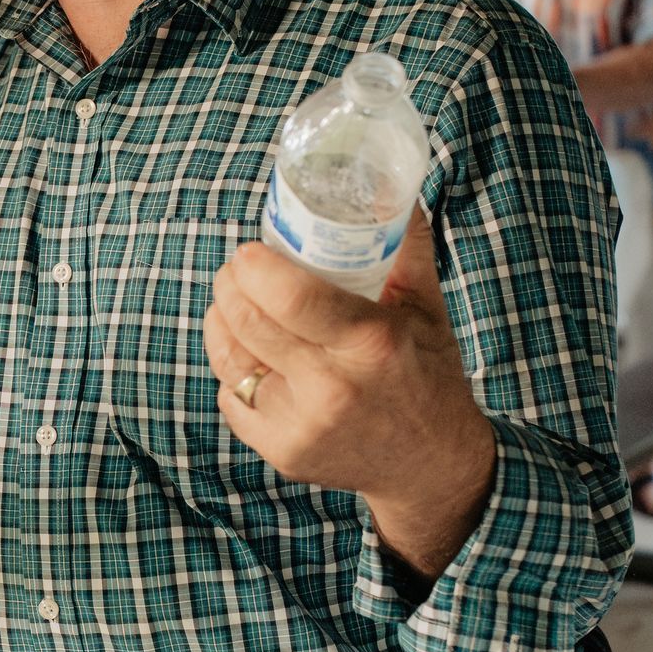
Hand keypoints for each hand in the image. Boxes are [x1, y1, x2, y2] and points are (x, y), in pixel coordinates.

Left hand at [203, 206, 494, 574]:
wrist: (431, 466)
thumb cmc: (427, 374)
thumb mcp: (425, 307)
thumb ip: (404, 244)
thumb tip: (391, 185)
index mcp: (371, 342)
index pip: (290, 295)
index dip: (252, 266)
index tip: (248, 251)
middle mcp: (332, 388)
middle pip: (247, 321)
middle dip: (229, 284)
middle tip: (237, 270)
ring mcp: (302, 425)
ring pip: (228, 357)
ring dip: (221, 321)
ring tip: (235, 303)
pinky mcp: (281, 452)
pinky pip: (231, 395)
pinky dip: (234, 369)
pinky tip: (252, 354)